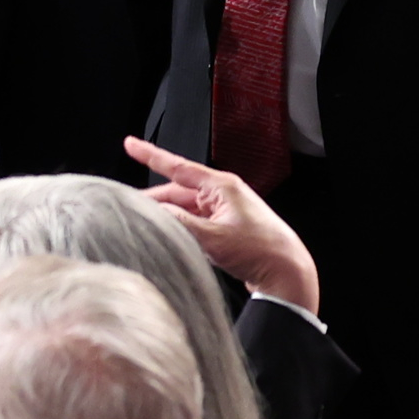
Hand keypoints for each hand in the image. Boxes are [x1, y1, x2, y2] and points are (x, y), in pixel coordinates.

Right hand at [124, 135, 319, 311]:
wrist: (288, 274)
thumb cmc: (258, 251)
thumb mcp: (213, 238)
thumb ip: (180, 223)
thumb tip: (155, 213)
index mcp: (221, 186)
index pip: (177, 167)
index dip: (151, 155)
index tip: (130, 144)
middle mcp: (223, 194)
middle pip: (179, 192)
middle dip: (156, 200)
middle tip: (130, 208)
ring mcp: (226, 211)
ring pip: (187, 208)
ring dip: (170, 217)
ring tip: (148, 225)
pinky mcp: (229, 228)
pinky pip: (197, 222)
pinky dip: (183, 227)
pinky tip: (172, 237)